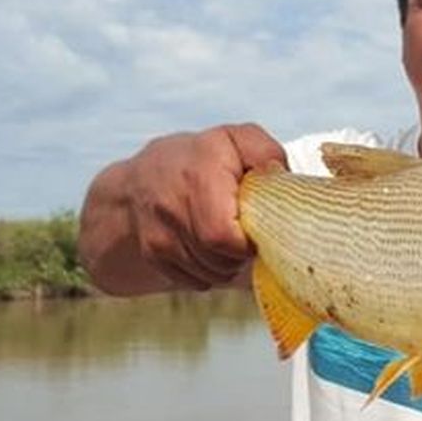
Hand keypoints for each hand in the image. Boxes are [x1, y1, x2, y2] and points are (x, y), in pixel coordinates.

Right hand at [79, 123, 284, 292]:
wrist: (141, 177)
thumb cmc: (199, 158)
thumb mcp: (236, 139)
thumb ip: (265, 153)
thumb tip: (280, 179)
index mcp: (197, 178)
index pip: (223, 236)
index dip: (248, 241)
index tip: (255, 226)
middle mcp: (171, 209)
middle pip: (222, 261)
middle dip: (243, 253)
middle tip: (246, 231)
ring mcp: (158, 237)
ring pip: (213, 275)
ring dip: (229, 263)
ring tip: (228, 235)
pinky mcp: (153, 256)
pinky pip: (198, 281)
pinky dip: (211, 270)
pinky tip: (209, 246)